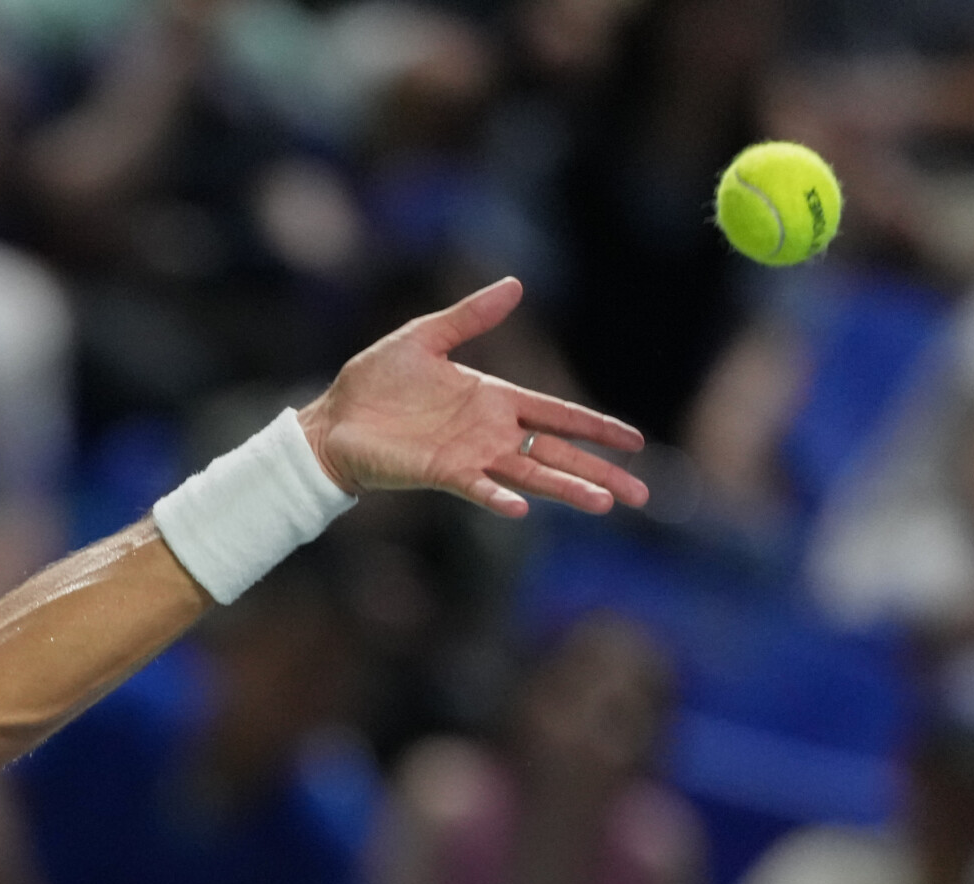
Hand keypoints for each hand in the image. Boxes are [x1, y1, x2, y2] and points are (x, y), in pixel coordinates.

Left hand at [297, 278, 649, 519]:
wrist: (331, 418)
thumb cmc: (374, 382)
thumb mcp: (424, 337)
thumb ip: (470, 317)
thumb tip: (516, 284)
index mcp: (494, 398)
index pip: (558, 414)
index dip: (596, 427)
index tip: (636, 443)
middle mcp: (490, 432)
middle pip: (558, 452)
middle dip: (600, 472)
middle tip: (642, 496)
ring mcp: (469, 456)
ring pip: (531, 474)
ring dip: (566, 488)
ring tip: (604, 504)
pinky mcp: (441, 474)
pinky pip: (478, 488)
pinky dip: (499, 497)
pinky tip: (522, 509)